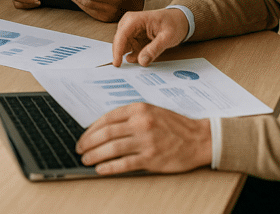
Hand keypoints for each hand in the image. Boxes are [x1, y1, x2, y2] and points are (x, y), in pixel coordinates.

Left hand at [76, 103, 211, 174]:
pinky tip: (101, 169)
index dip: (91, 129)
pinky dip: (109, 167)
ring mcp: (146, 141)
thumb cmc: (174, 126)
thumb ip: (128, 118)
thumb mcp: (150, 112)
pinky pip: (124, 163)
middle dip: (88, 142)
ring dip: (95, 155)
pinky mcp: (152, 158)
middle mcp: (140, 123)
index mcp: (138, 109)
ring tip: (86, 160)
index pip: (106, 119)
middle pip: (106, 133)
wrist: (200, 138)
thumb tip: (103, 129)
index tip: (83, 137)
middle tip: (79, 149)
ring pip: (112, 148)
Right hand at [111, 8, 189, 66]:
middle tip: (126, 68)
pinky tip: (143, 57)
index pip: (121, 36)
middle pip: (119, 42)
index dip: (117, 51)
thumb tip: (142, 61)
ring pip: (123, 46)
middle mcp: (129, 23)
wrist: (179, 19)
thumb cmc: (174, 23)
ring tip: (143, 58)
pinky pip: (129, 48)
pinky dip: (134, 54)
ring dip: (130, 54)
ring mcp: (130, 30)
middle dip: (121, 54)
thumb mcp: (168, 37)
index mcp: (134, 19)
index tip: (117, 64)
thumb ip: (154, 49)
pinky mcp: (133, 36)